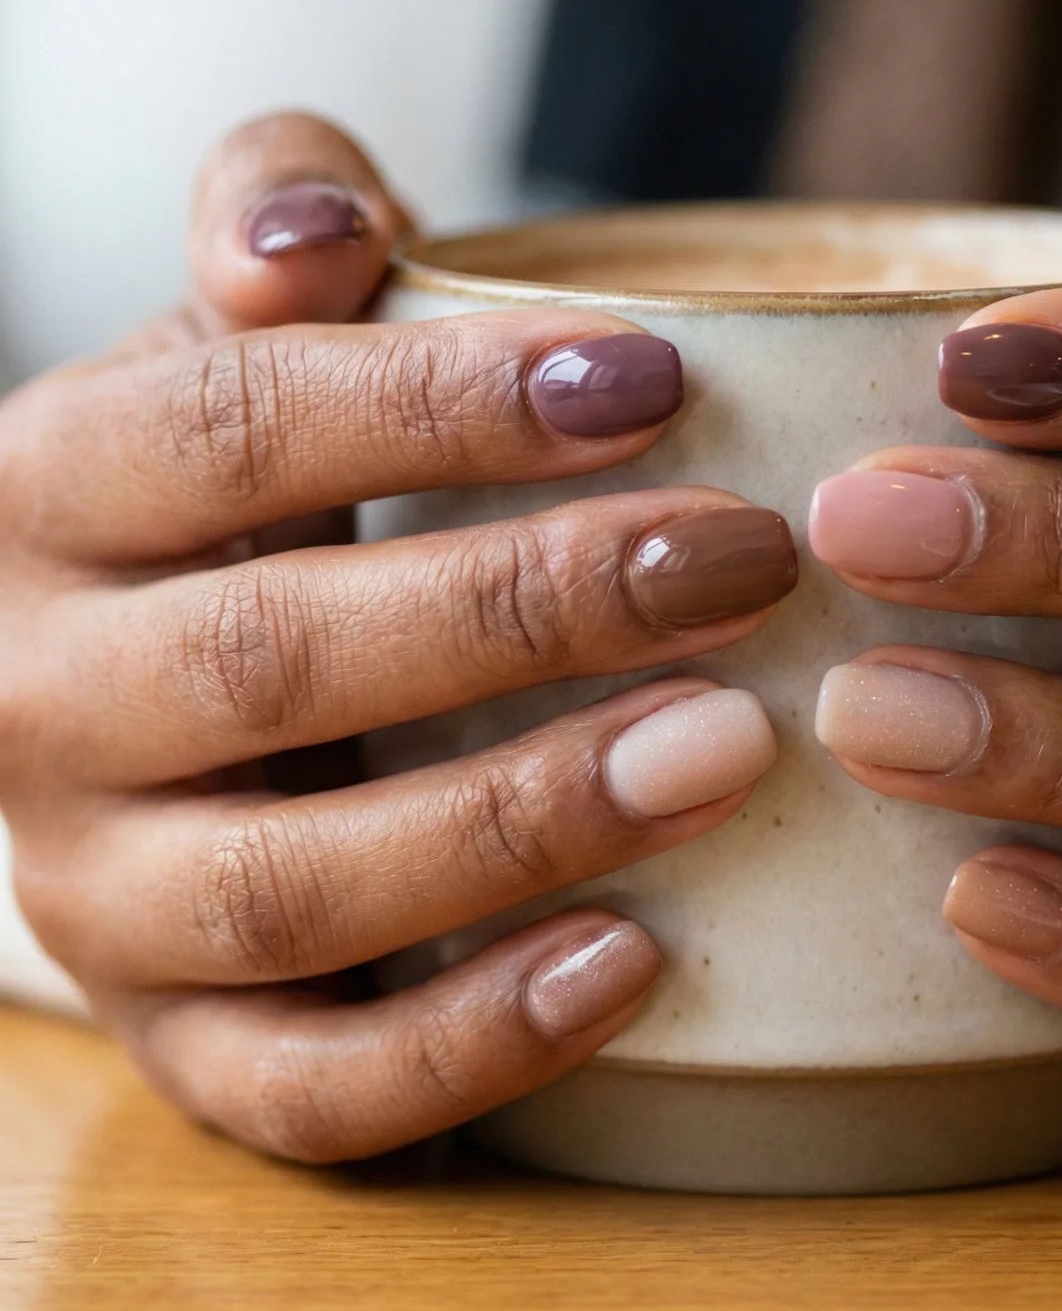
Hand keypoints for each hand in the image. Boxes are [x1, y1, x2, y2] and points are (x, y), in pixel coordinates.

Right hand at [0, 113, 794, 1158]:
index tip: (658, 380)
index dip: (444, 403)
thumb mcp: (245, 326)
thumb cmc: (253, 479)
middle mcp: (41, 701)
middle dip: (523, 607)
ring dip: (523, 817)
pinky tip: (639, 961)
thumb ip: (275, 224)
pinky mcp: (178, 1040)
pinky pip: (307, 1086)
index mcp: (56, 492)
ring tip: (730, 746)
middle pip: (274, 659)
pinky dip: (471, 1042)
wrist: (163, 680)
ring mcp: (101, 892)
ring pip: (294, 887)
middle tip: (741, 562)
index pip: (236, 427)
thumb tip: (312, 232)